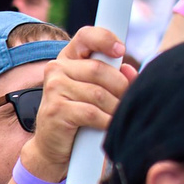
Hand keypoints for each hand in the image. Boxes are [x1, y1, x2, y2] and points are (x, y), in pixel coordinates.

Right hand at [22, 27, 132, 178]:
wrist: (53, 146)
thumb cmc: (79, 116)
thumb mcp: (96, 92)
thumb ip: (114, 78)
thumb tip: (130, 71)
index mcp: (68, 59)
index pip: (85, 36)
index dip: (105, 39)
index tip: (121, 51)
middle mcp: (56, 69)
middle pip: (99, 69)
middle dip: (120, 88)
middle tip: (126, 101)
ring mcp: (53, 89)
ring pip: (98, 93)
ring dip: (115, 108)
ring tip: (119, 116)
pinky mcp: (55, 110)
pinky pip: (91, 112)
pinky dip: (106, 121)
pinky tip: (110, 126)